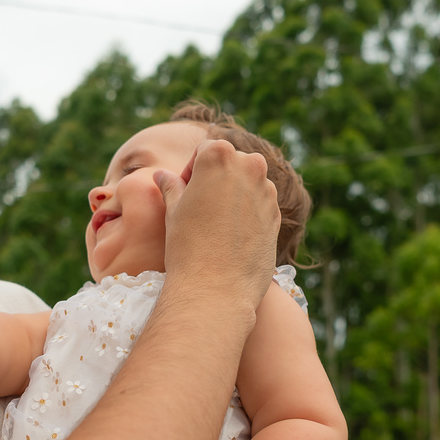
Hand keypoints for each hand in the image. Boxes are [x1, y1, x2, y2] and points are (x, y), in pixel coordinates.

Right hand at [155, 139, 279, 308]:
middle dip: (215, 178)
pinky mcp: (277, 214)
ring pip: (247, 182)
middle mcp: (249, 165)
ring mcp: (267, 190)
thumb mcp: (173, 210)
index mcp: (219, 155)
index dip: (190, 171)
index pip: (203, 151)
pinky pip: (259, 204)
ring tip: (214, 224)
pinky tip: (230, 237)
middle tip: (198, 207)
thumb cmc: (187, 245)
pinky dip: (246, 213)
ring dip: (232, 194)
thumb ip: (171, 186)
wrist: (216, 288)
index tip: (183, 193)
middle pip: (230, 162)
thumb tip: (162, 175)